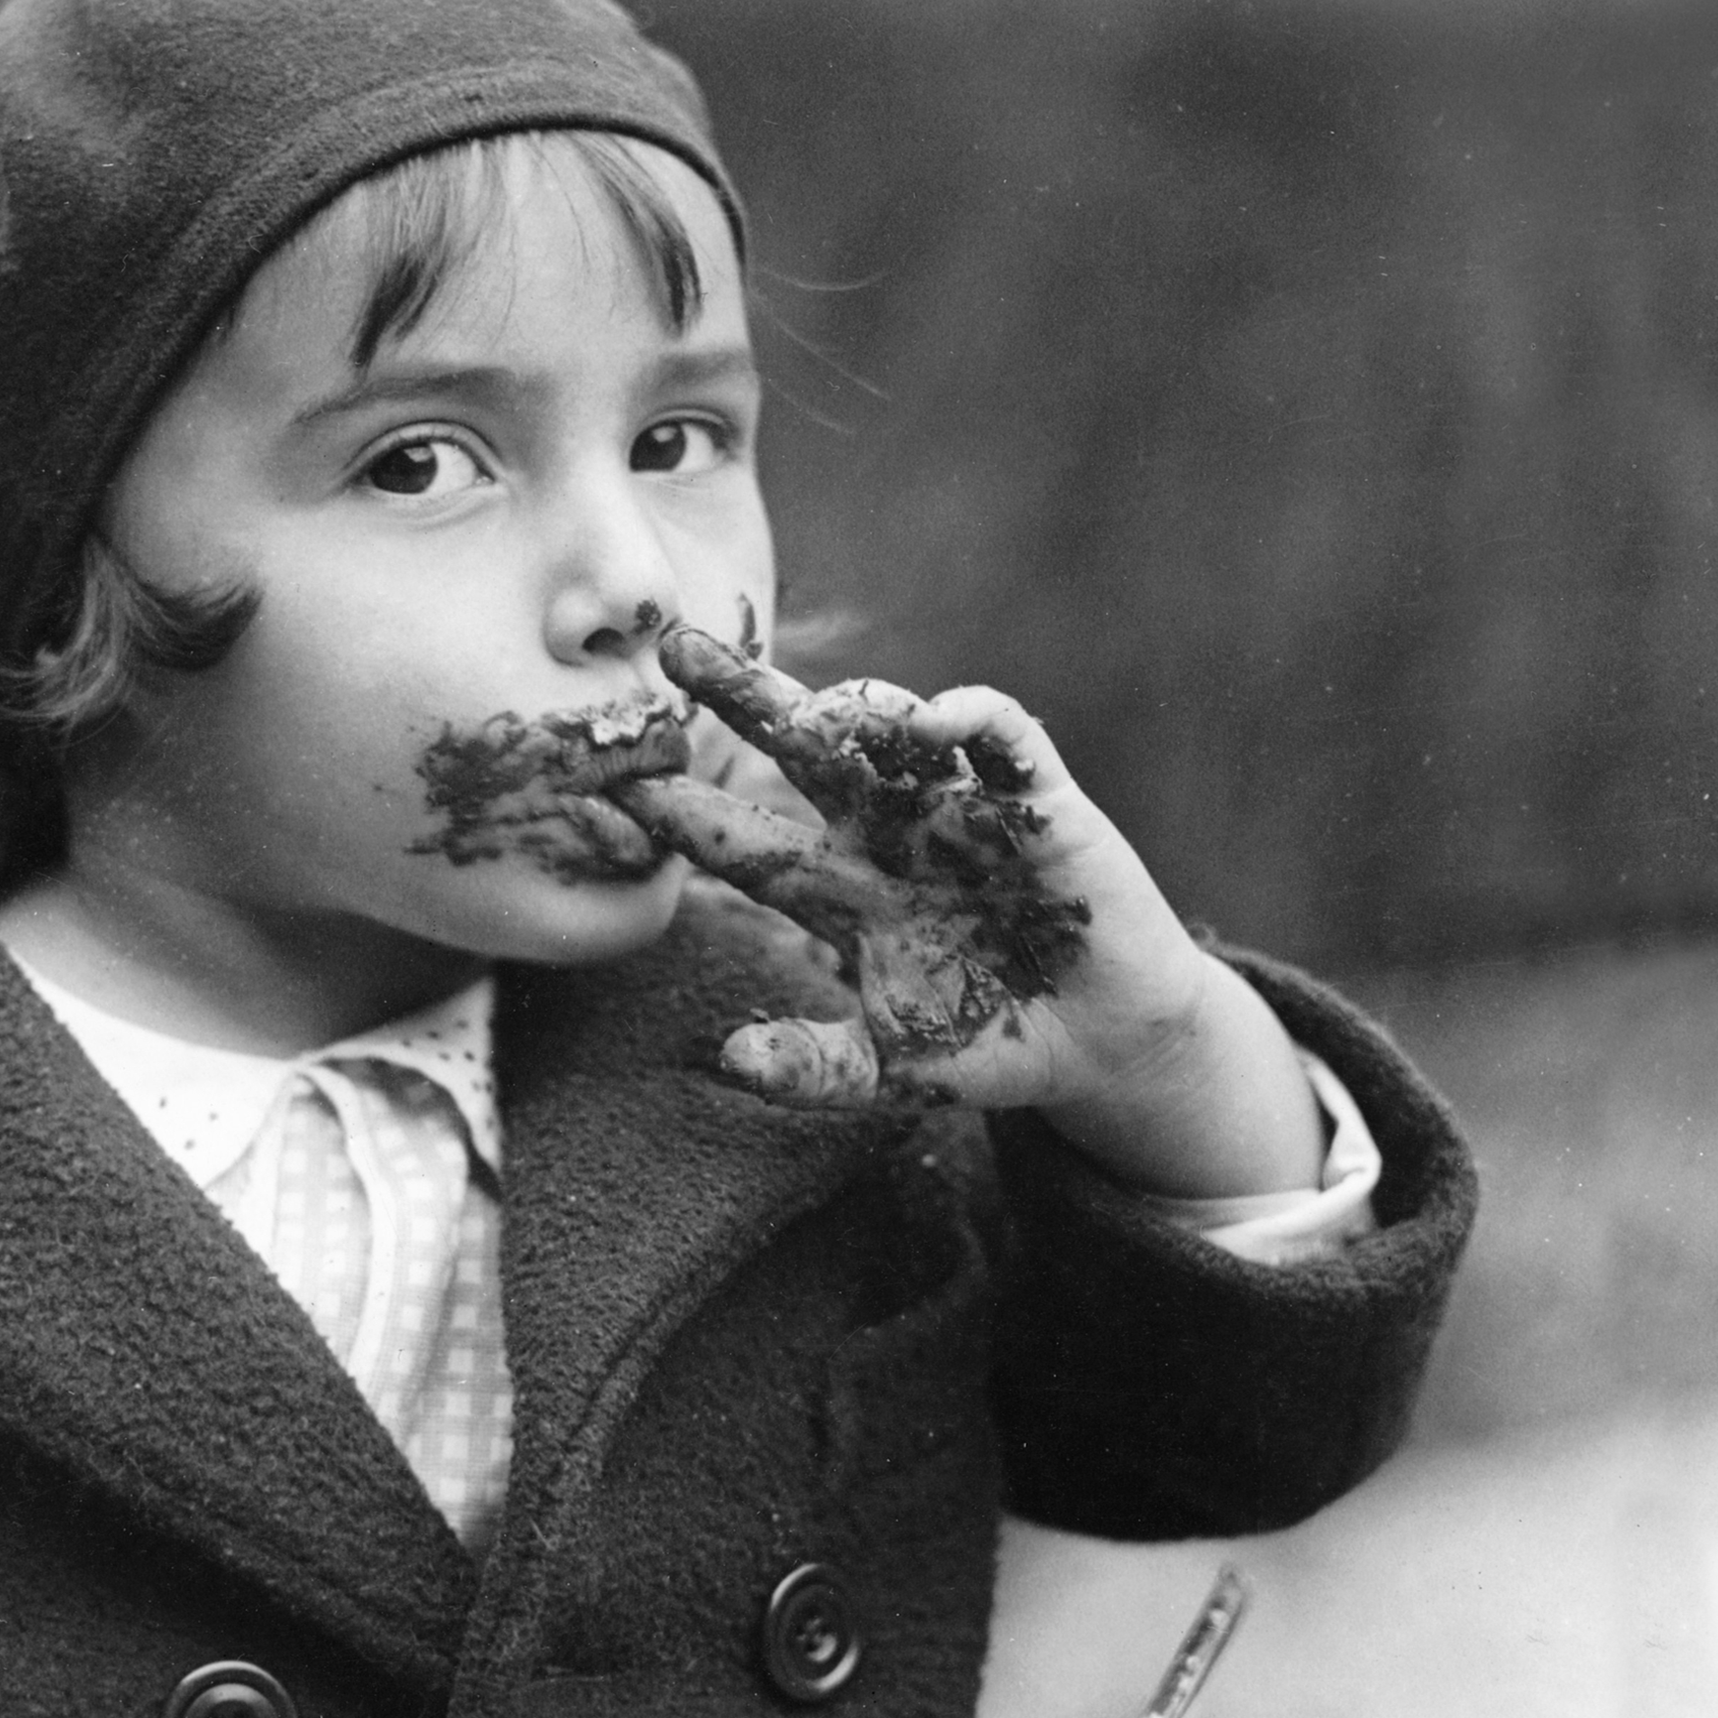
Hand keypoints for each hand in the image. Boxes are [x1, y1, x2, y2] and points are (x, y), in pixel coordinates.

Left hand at [627, 626, 1325, 1195]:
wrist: (1103, 1044)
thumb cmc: (989, 1043)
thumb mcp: (891, 1072)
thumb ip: (815, 1069)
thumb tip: (729, 1060)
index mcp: (837, 890)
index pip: (742, 842)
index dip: (681, 814)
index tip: (613, 782)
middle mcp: (886, 832)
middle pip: (800, 751)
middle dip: (740, 695)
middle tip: (674, 645)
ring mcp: (959, 809)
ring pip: (893, 730)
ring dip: (855, 710)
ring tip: (815, 710)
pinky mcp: (1039, 803)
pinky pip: (1002, 739)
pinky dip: (973, 719)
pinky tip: (936, 722)